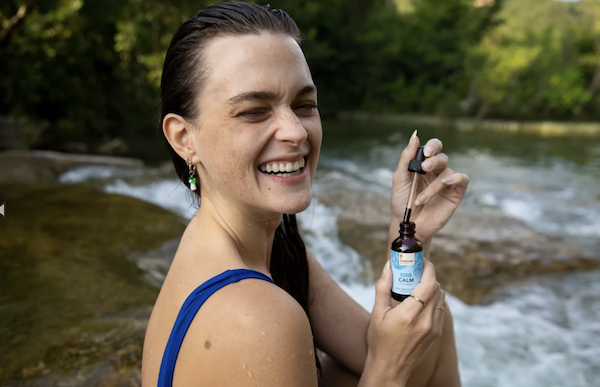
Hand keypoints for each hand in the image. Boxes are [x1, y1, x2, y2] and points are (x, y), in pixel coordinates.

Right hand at [365, 259, 445, 384]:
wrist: (389, 368)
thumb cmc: (379, 341)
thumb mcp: (377, 313)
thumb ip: (383, 288)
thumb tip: (389, 267)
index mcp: (409, 315)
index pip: (429, 284)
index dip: (428, 269)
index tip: (421, 261)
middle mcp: (425, 322)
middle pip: (438, 289)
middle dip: (429, 276)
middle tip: (416, 271)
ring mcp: (434, 329)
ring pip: (441, 299)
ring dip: (432, 288)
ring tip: (417, 286)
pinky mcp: (437, 334)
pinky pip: (440, 310)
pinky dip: (434, 301)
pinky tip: (420, 302)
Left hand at [391, 132, 468, 242]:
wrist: (408, 225)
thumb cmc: (402, 202)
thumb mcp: (400, 178)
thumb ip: (406, 158)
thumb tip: (415, 136)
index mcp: (423, 165)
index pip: (433, 148)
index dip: (432, 146)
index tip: (425, 152)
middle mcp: (436, 172)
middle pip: (442, 157)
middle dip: (434, 160)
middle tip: (424, 168)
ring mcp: (447, 182)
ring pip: (447, 171)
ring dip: (433, 185)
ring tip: (420, 199)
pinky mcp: (456, 193)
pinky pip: (463, 179)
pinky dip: (456, 177)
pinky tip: (446, 182)